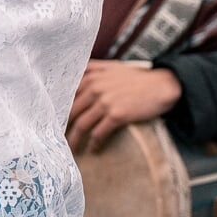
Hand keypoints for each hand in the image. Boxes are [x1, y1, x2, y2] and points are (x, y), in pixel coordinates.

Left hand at [66, 59, 180, 154]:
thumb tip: (73, 75)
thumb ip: (91, 68)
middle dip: (63, 127)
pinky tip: (93, 150)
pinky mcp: (117, 115)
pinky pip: (99, 133)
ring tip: (73, 149)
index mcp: (90, 76)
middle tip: (59, 139)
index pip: (66, 95)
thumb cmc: (136, 78)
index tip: (53, 121)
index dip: (59, 110)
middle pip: (70, 112)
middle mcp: (94, 87)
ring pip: (81, 124)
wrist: (162, 85)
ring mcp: (105, 102)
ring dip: (75, 139)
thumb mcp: (111, 66)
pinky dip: (94, 143)